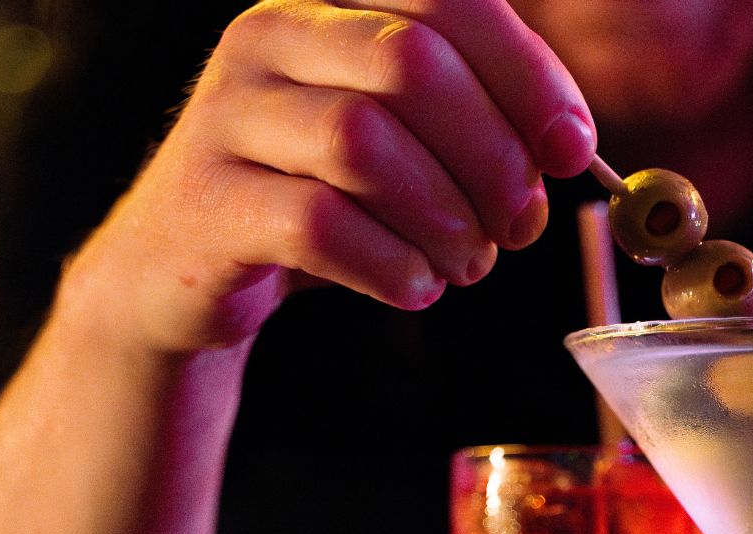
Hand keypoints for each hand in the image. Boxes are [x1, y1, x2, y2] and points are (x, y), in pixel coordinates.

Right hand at [61, 0, 595, 355]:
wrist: (180, 273)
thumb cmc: (313, 202)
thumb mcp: (398, 144)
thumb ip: (476, 126)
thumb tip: (567, 149)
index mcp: (329, 7)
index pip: (447, 3)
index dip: (526, 76)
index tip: (572, 151)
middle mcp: (269, 39)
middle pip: (410, 65)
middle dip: (491, 155)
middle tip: (521, 226)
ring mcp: (226, 116)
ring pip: (363, 144)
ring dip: (444, 219)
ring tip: (466, 264)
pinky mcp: (205, 202)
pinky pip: (318, 225)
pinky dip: (390, 265)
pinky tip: (413, 287)